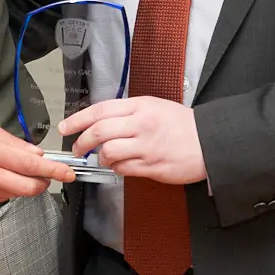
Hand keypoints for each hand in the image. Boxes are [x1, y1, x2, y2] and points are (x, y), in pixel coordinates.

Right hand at [0, 122, 75, 203]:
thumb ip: (16, 144)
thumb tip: (39, 154)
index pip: (29, 164)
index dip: (52, 170)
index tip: (67, 172)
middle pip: (27, 188)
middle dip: (44, 183)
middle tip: (48, 175)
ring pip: (17, 194)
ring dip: (27, 185)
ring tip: (19, 171)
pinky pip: (4, 197)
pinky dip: (11, 189)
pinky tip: (2, 177)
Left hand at [59, 96, 205, 184]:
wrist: (209, 141)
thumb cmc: (183, 125)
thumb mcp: (155, 106)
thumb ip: (129, 112)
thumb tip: (103, 121)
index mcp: (140, 106)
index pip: (100, 110)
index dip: (77, 119)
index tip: (65, 126)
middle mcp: (140, 124)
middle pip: (99, 132)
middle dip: (82, 141)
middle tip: (78, 148)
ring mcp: (146, 146)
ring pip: (108, 152)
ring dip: (100, 157)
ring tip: (104, 158)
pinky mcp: (151, 165)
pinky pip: (123, 168)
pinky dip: (116, 168)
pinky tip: (120, 165)